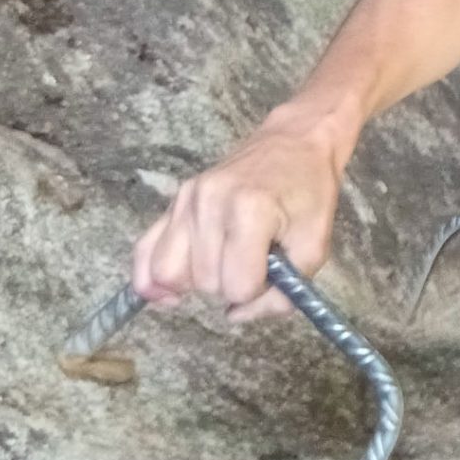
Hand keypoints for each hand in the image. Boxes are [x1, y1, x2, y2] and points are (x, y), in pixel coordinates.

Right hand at [130, 112, 343, 321]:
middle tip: (253, 264)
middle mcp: (209, 203)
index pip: (237, 286)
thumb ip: (284, 293)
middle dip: (230, 286)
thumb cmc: (309, 194)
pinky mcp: (173, 202)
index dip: (257, 291)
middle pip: (204, 282)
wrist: (295, 144)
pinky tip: (170, 292)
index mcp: (249, 211)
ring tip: (222, 269)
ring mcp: (186, 200)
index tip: (273, 273)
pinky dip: (151, 278)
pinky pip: (143, 252)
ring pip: (167, 273)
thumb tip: (235, 315)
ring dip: (195, 284)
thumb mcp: (315, 246)